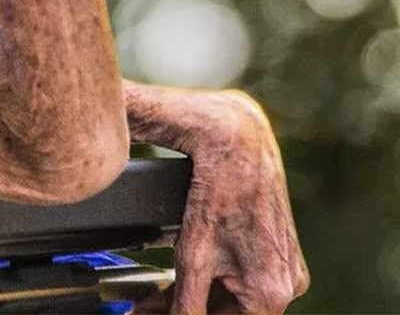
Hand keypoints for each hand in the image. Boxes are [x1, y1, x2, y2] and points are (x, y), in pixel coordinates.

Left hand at [164, 91, 309, 313]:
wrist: (236, 142)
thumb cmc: (218, 195)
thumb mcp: (192, 258)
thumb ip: (186, 305)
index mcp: (273, 293)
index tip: (150, 313)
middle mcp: (290, 284)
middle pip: (231, 312)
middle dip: (189, 309)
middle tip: (148, 306)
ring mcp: (289, 265)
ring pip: (237, 294)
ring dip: (201, 295)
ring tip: (160, 293)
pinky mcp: (282, 248)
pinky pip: (247, 274)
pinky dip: (217, 276)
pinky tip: (188, 273)